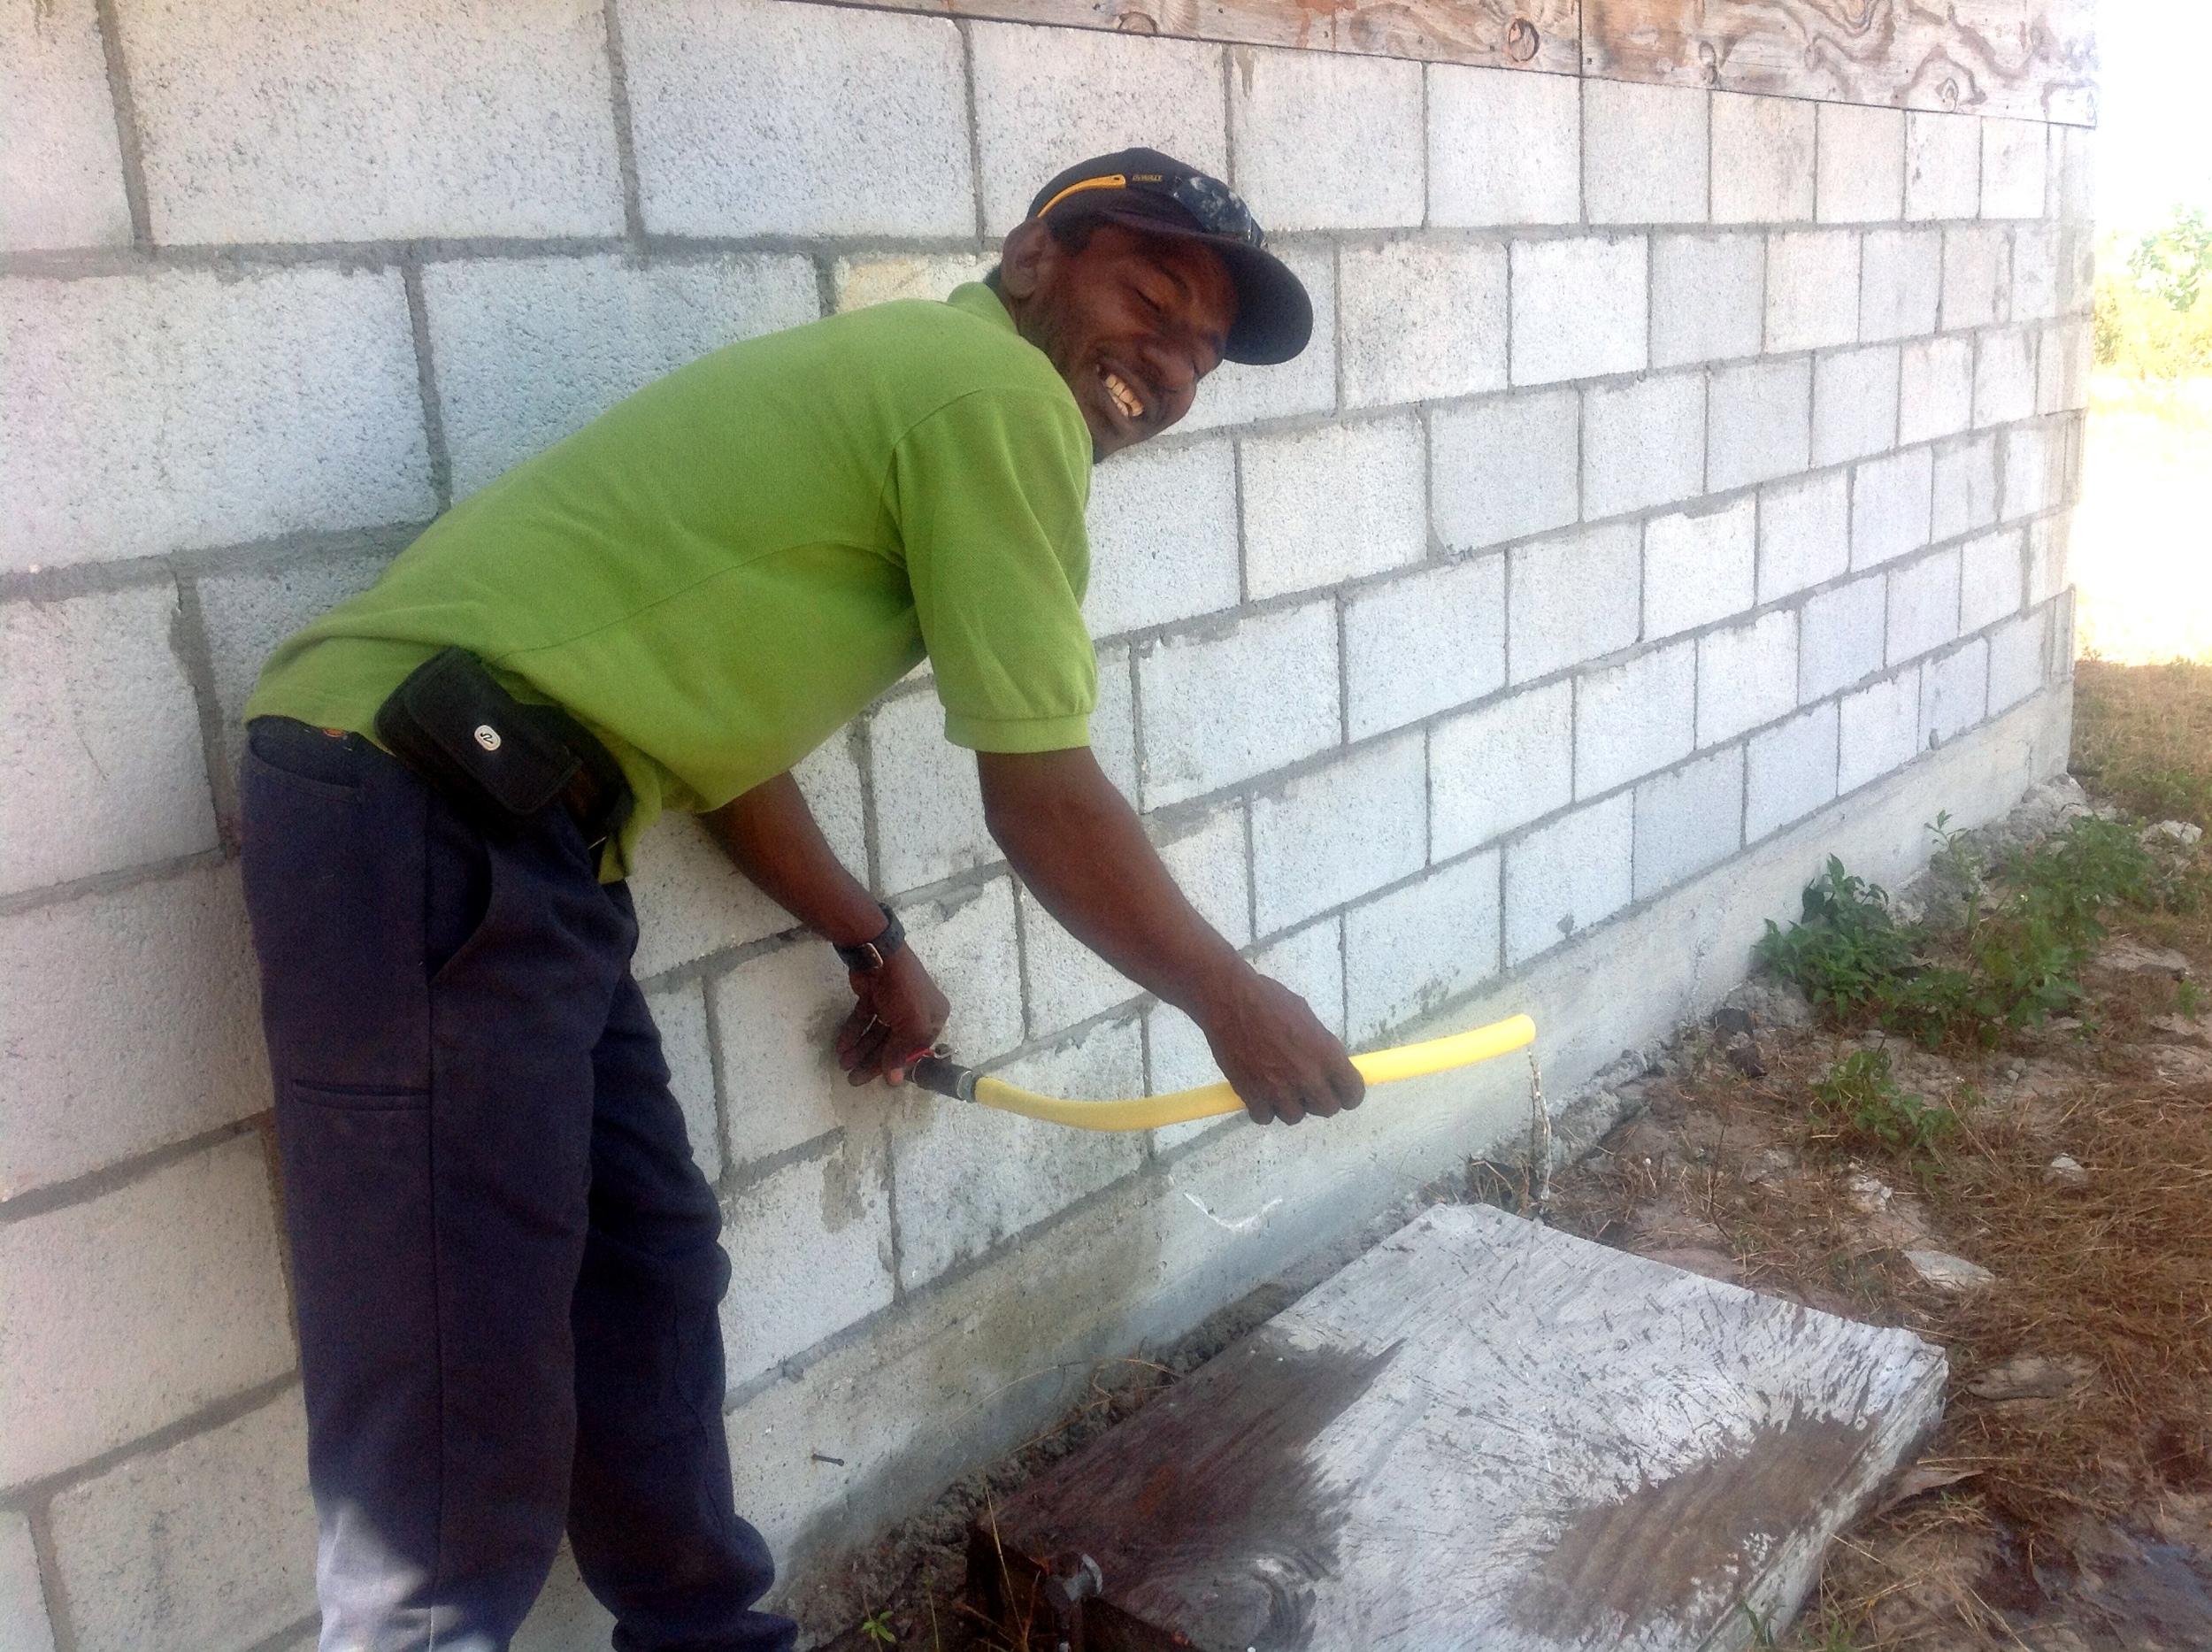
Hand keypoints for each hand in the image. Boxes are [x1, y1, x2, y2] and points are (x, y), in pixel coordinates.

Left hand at [835, 947, 951, 1086]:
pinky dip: (854, 1033)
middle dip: (872, 1061)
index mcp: (932, 1018)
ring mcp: (892, 1004)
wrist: (881, 957)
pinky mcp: (873, 998)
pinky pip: (863, 1020)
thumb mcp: (911, 1025)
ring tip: (844, 1064)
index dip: (897, 1065)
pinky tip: (843, 1047)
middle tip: (853, 1078)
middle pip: (892, 1043)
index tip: (880, 1080)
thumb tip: (893, 1081)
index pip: (915, 1049)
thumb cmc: (905, 992)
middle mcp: (914, 1012)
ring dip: (861, 1050)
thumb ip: (899, 1053)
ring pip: (876, 1033)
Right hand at [1196, 968, 1364, 1125]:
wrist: (1229, 1002)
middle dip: (1319, 1100)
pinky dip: (1263, 1108)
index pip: (1353, 1092)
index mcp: (1327, 1054)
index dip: (1349, 1094)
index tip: (1341, 1091)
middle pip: (1327, 1109)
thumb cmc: (1269, 1000)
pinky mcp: (1252, 1095)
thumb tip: (1325, 1064)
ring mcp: (1279, 1089)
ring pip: (1295, 1117)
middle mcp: (1307, 1077)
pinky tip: (1259, 1093)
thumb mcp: (1307, 1018)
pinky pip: (1265, 1118)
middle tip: (1308, 1088)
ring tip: (1279, 1087)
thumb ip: (1320, 1047)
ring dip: (1290, 1105)